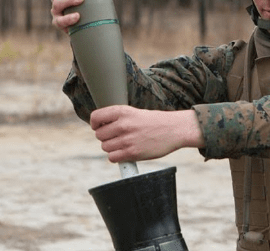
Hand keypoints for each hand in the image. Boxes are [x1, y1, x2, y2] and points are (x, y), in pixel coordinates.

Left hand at [90, 105, 205, 162]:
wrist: (175, 129)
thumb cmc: (156, 121)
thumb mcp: (135, 112)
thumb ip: (118, 118)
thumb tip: (100, 127)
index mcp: (123, 111)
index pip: (96, 117)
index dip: (95, 124)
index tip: (99, 126)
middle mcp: (123, 125)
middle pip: (99, 135)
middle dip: (106, 137)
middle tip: (117, 137)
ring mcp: (127, 140)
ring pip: (105, 147)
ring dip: (112, 147)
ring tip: (124, 144)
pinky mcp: (132, 153)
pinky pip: (112, 158)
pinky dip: (117, 157)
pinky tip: (126, 152)